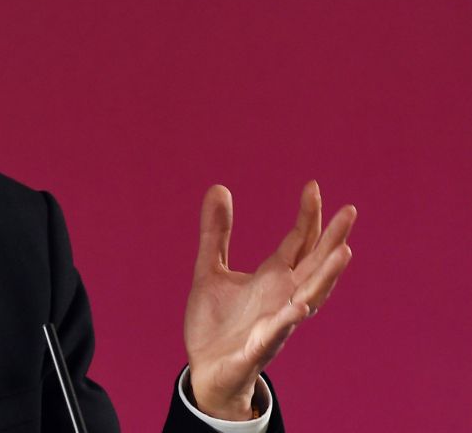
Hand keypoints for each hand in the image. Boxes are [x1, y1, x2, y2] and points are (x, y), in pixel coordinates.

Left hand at [183, 181, 355, 419]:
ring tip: (343, 252)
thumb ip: (215, 232)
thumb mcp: (209, 269)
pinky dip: (289, 320)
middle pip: (314, 265)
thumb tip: (218, 186)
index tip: (313, 186)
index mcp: (272, 277)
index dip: (308, 216)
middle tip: (350, 211)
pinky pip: (277, 334)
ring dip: (325, 277)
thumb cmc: (216, 322)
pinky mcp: (258, 348)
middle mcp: (282, 297)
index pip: (299, 242)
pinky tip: (300, 307)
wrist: (205, 369)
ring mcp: (275, 322)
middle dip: (332, 240)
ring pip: (309, 298)